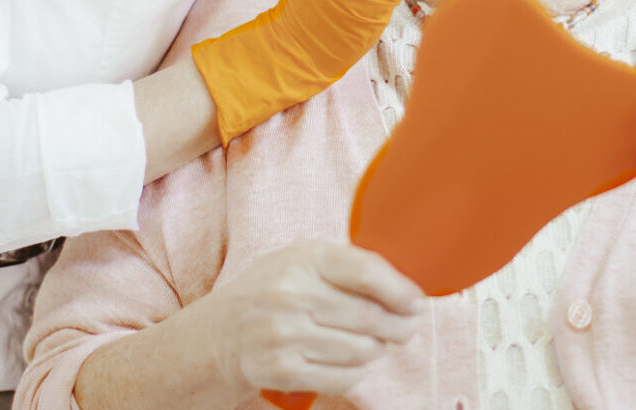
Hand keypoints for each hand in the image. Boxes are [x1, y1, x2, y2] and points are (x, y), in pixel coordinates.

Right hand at [193, 240, 423, 398]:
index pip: (366, 271)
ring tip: (372, 343)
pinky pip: (344, 377)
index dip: (400, 290)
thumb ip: (346, 266)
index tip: (416, 302)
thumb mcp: (298, 262)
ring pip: (362, 350)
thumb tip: (405, 288)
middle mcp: (290, 295)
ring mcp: (284, 335)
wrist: (218, 334)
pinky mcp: (282, 371)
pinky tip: (348, 361)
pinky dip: (356, 372)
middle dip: (399, 325)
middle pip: (371, 316)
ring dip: (377, 349)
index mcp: (300, 258)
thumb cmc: (269, 292)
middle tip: (406, 327)